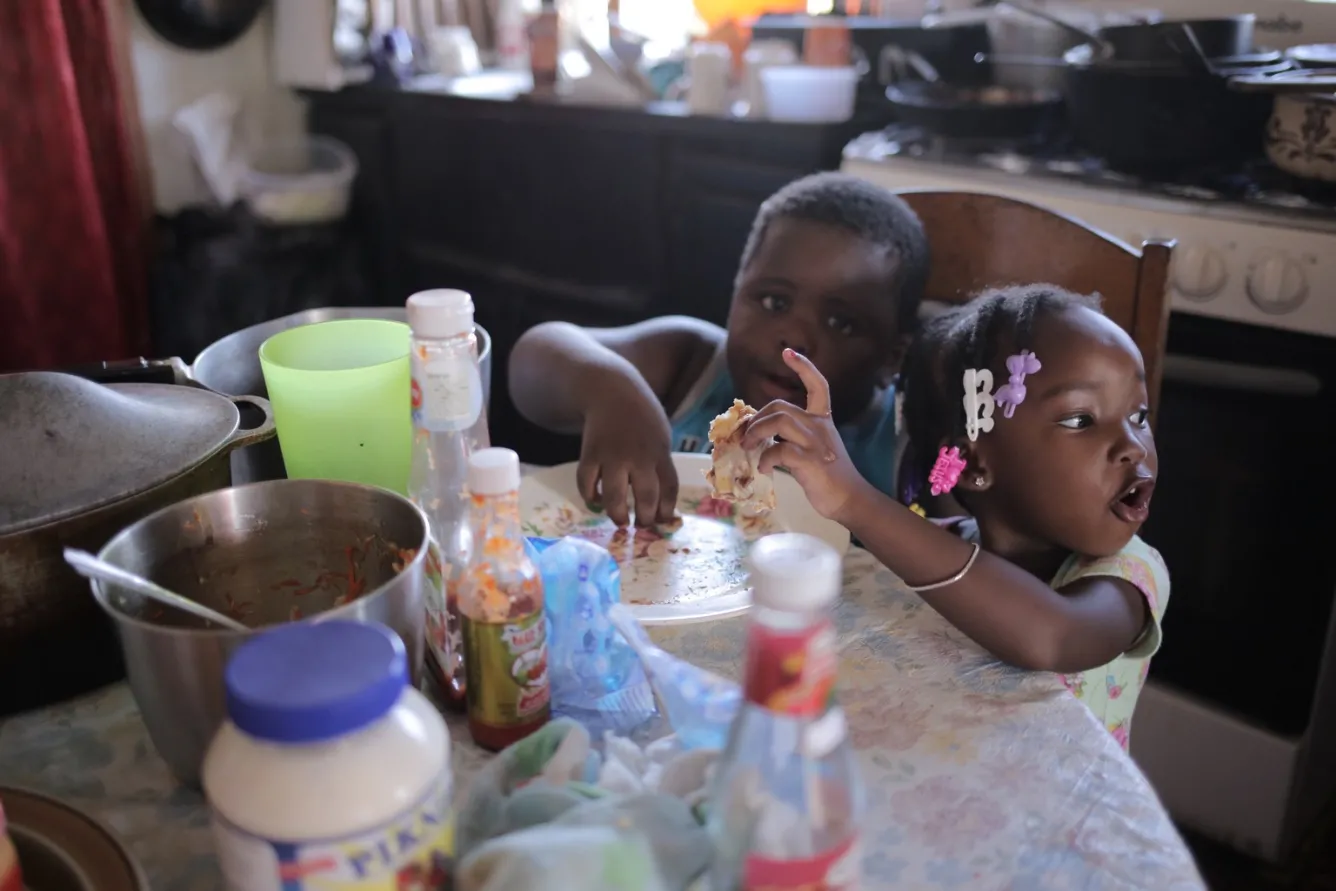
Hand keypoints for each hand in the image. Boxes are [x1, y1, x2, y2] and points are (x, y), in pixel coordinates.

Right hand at [578, 376, 678, 527]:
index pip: (669, 488)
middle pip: (646, 497)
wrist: (612, 391)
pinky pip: (587, 483)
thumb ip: (660, 464)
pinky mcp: (590, 454)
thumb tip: (661, 502)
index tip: (663, 521)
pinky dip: (589, 496)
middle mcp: (638, 456)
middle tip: (641, 525)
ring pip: (614, 496)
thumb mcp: (660, 436)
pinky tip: (595, 500)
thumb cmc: (641, 417)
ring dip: (617, 514)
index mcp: (660, 452)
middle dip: (645, 518)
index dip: (667, 509)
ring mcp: (612, 456)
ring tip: (619, 520)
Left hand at [742, 349, 869, 522]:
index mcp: (823, 420)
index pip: (818, 385)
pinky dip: (765, 459)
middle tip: (745, 436)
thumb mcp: (813, 448)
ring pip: (780, 420)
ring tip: (748, 448)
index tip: (787, 352)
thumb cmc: (828, 476)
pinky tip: (763, 469)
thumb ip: (792, 437)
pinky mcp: (811, 461)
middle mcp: (820, 426)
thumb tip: (759, 434)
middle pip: (782, 406)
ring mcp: (816, 443)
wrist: (849, 499)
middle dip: (757, 418)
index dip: (803, 366)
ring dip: (756, 432)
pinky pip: (780, 451)